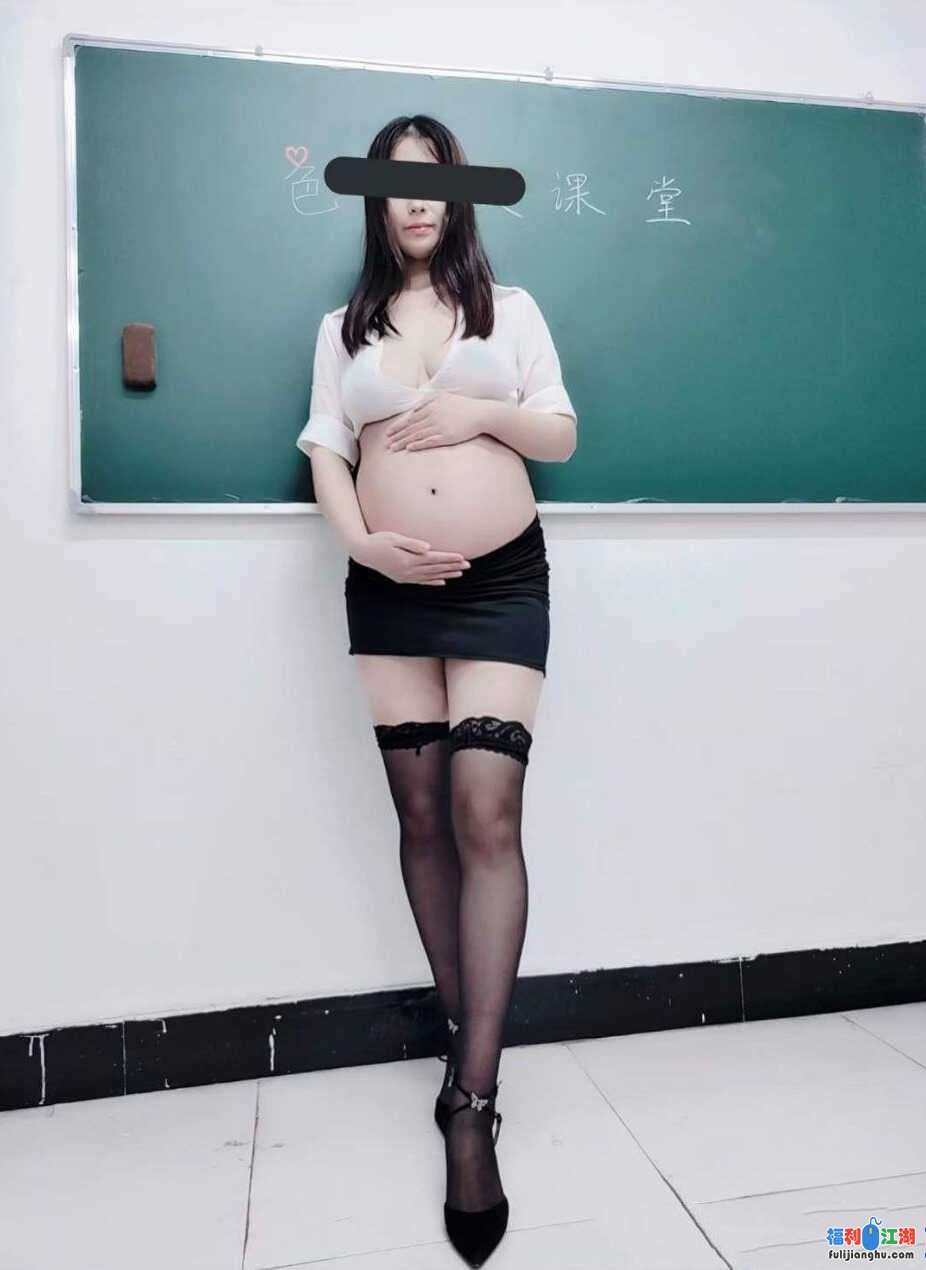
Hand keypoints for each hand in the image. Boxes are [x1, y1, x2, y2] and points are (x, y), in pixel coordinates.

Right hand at [353, 530, 470, 585]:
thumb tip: (428, 548)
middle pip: (435, 568)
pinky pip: (422, 582)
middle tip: (467, 565)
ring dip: (446, 574)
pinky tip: (442, 582)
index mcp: (409, 560)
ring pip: (431, 576)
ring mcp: (406, 576)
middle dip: (452, 566)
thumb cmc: (379, 541)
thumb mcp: (394, 538)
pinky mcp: (402, 578)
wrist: (363, 552)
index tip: (462, 557)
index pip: (434, 559)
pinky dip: (433, 582)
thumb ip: (412, 543)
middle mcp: (409, 570)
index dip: (449, 558)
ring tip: (460, 572)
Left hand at [385, 391, 484, 450]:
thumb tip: (414, 410)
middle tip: (386, 444)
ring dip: (403, 442)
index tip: (388, 433)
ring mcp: (439, 427)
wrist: (481, 414)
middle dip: (397, 436)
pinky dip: (418, 445)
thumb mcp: (444, 396)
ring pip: (417, 435)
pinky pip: (429, 441)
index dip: (398, 426)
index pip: (410, 418)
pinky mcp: (446, 436)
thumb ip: (428, 401)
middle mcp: (432, 416)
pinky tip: (409, 449)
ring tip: (393, 448)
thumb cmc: (463, 405)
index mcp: (431, 406)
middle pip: (410, 428)